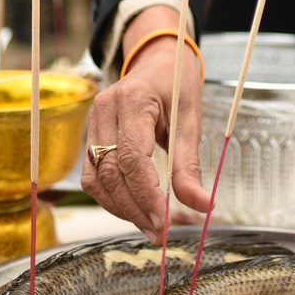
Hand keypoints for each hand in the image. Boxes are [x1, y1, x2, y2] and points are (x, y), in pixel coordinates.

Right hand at [80, 11, 208, 238]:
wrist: (158, 62)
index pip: (131, 156)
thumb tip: (204, 206)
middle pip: (110, 172)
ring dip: (120, 208)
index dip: (146, 193)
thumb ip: (191, 166)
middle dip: (134, 208)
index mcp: (134, 99)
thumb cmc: (177, 86)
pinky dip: (111, 197)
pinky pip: (92, 175)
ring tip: (149, 227)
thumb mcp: (191, 120)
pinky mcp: (90, 134)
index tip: (165, 220)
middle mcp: (105, 109)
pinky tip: (133, 209)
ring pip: (95, 178)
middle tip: (160, 232)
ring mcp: (93, 121)